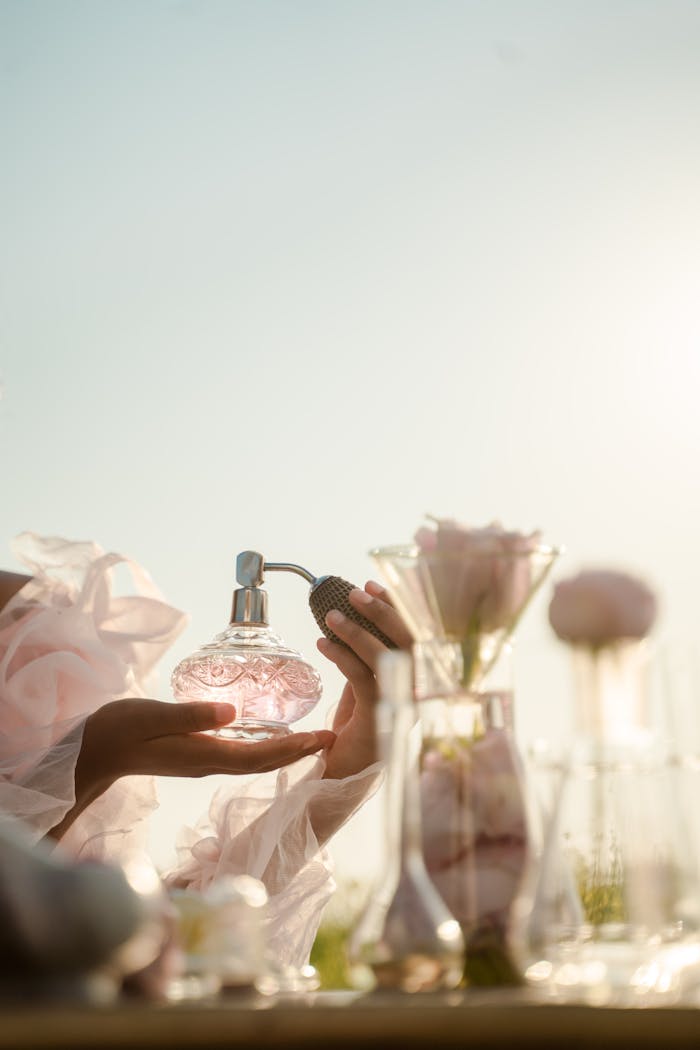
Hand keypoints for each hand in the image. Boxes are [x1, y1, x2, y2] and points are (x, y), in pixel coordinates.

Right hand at [48, 699, 334, 839]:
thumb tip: (233, 713)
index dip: (295, 748)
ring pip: (256, 761)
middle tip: (332, 738)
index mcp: (205, 755)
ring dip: (287, 751)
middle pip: (265, 762)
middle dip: (300, 752)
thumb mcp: (153, 715)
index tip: (324, 739)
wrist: (95, 752)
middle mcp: (211, 763)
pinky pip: (243, 755)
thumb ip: (191, 715)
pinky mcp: (198, 755)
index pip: (261, 756)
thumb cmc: (120, 729)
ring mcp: (205, 761)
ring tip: (313, 739)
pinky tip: (273, 736)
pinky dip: (266, 748)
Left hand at [316, 580, 412, 779]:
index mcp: (418, 682)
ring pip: (386, 657)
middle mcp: (417, 692)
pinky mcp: (378, 718)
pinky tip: (322, 644)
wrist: (343, 777)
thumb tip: (354, 625)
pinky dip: (340, 655)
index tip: (375, 585)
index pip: (417, 635)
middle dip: (382, 611)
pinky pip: (361, 677)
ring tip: (331, 616)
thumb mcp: (365, 692)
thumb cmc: (355, 735)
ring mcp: (401, 705)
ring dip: (358, 631)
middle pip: (411, 641)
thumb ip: (368, 664)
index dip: (398, 607)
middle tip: (355, 592)